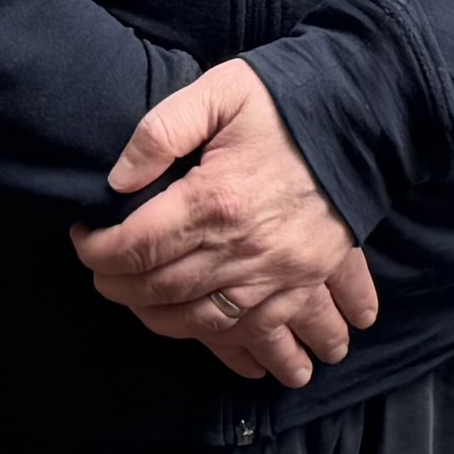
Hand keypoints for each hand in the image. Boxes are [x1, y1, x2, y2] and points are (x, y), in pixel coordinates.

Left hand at [72, 60, 379, 384]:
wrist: (368, 116)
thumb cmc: (287, 102)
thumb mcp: (220, 92)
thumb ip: (161, 131)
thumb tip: (117, 181)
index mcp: (215, 200)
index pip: (134, 246)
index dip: (96, 248)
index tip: (85, 236)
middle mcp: (243, 249)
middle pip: (161, 291)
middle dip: (120, 287)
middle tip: (107, 273)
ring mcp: (278, 273)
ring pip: (206, 324)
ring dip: (169, 326)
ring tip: (150, 313)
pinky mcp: (308, 280)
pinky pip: (268, 332)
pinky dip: (251, 354)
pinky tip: (244, 361)